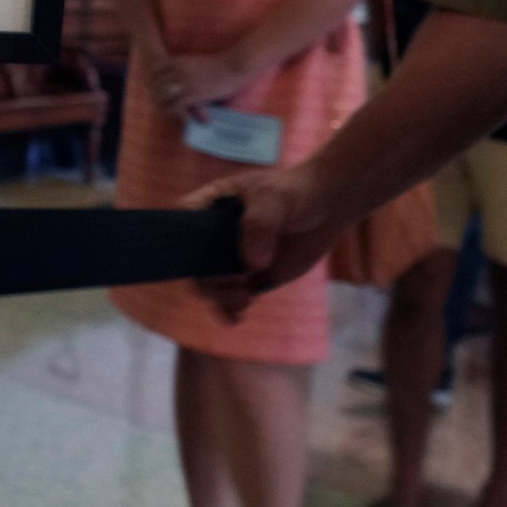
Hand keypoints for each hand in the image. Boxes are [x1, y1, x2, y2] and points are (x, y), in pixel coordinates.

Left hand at [151, 49, 254, 121]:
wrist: (234, 65)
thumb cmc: (218, 64)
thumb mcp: (195, 61)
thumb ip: (184, 66)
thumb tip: (178, 71)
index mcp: (178, 61)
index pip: (154, 72)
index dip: (152, 82)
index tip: (153, 90)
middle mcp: (178, 71)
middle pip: (155, 85)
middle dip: (155, 95)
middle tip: (158, 105)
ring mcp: (185, 83)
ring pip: (163, 97)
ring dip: (164, 106)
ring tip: (168, 114)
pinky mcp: (194, 94)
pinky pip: (177, 106)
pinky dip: (176, 114)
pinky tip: (180, 118)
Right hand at [181, 162, 340, 322]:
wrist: (327, 208)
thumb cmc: (295, 192)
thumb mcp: (275, 199)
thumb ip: (260, 225)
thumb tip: (251, 265)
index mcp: (211, 205)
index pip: (182, 221)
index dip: (179, 239)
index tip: (197, 256)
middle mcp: (215, 235)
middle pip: (193, 262)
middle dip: (207, 278)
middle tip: (236, 281)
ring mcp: (232, 258)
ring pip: (210, 285)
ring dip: (220, 297)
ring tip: (244, 298)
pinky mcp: (251, 277)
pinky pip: (231, 299)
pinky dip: (230, 309)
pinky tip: (239, 314)